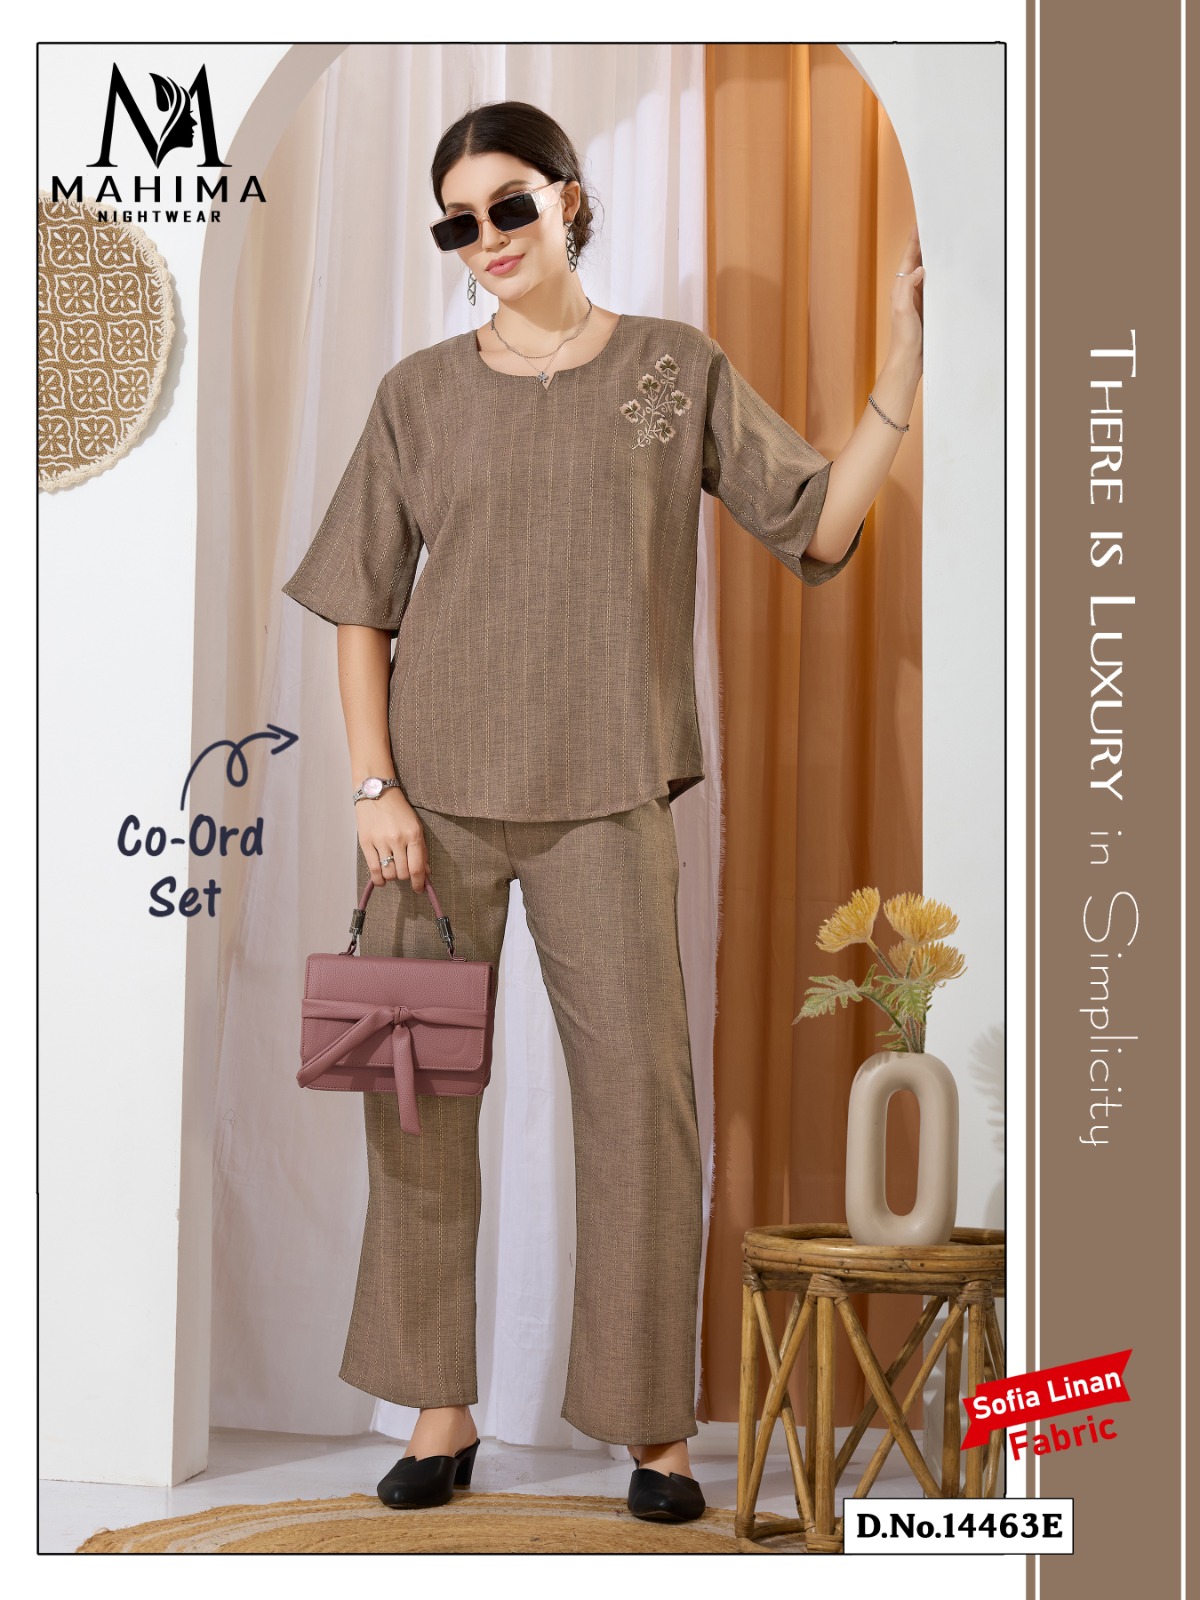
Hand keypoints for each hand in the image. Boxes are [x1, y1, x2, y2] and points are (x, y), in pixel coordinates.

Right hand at [356, 787, 428, 892]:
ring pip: (389, 873)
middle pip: (403, 873)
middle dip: (405, 878)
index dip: (419, 883)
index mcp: (414, 835)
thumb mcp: (416, 826)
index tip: (419, 889)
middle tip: (404, 873)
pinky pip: (373, 869)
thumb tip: (426, 873)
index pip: (417, 868)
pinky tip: (381, 880)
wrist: (376, 793)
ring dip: (392, 877)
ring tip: (392, 870)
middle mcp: (398, 839)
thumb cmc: (398, 810)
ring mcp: (381, 842)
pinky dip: (378, 879)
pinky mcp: (366, 843)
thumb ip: (421, 850)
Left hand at [889, 223, 924, 371]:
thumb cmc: (904, 338)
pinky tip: (944, 270)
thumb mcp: (903, 310)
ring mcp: (916, 299)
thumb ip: (908, 287)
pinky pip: (932, 285)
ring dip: (930, 258)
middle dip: (922, 245)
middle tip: (931, 227)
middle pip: (915, 262)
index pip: (907, 259)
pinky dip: (937, 274)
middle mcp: (907, 291)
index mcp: (900, 289)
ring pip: (924, 272)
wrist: (909, 360)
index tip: (919, 225)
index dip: (913, 242)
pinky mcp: (925, 307)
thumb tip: (918, 269)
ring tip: (938, 242)